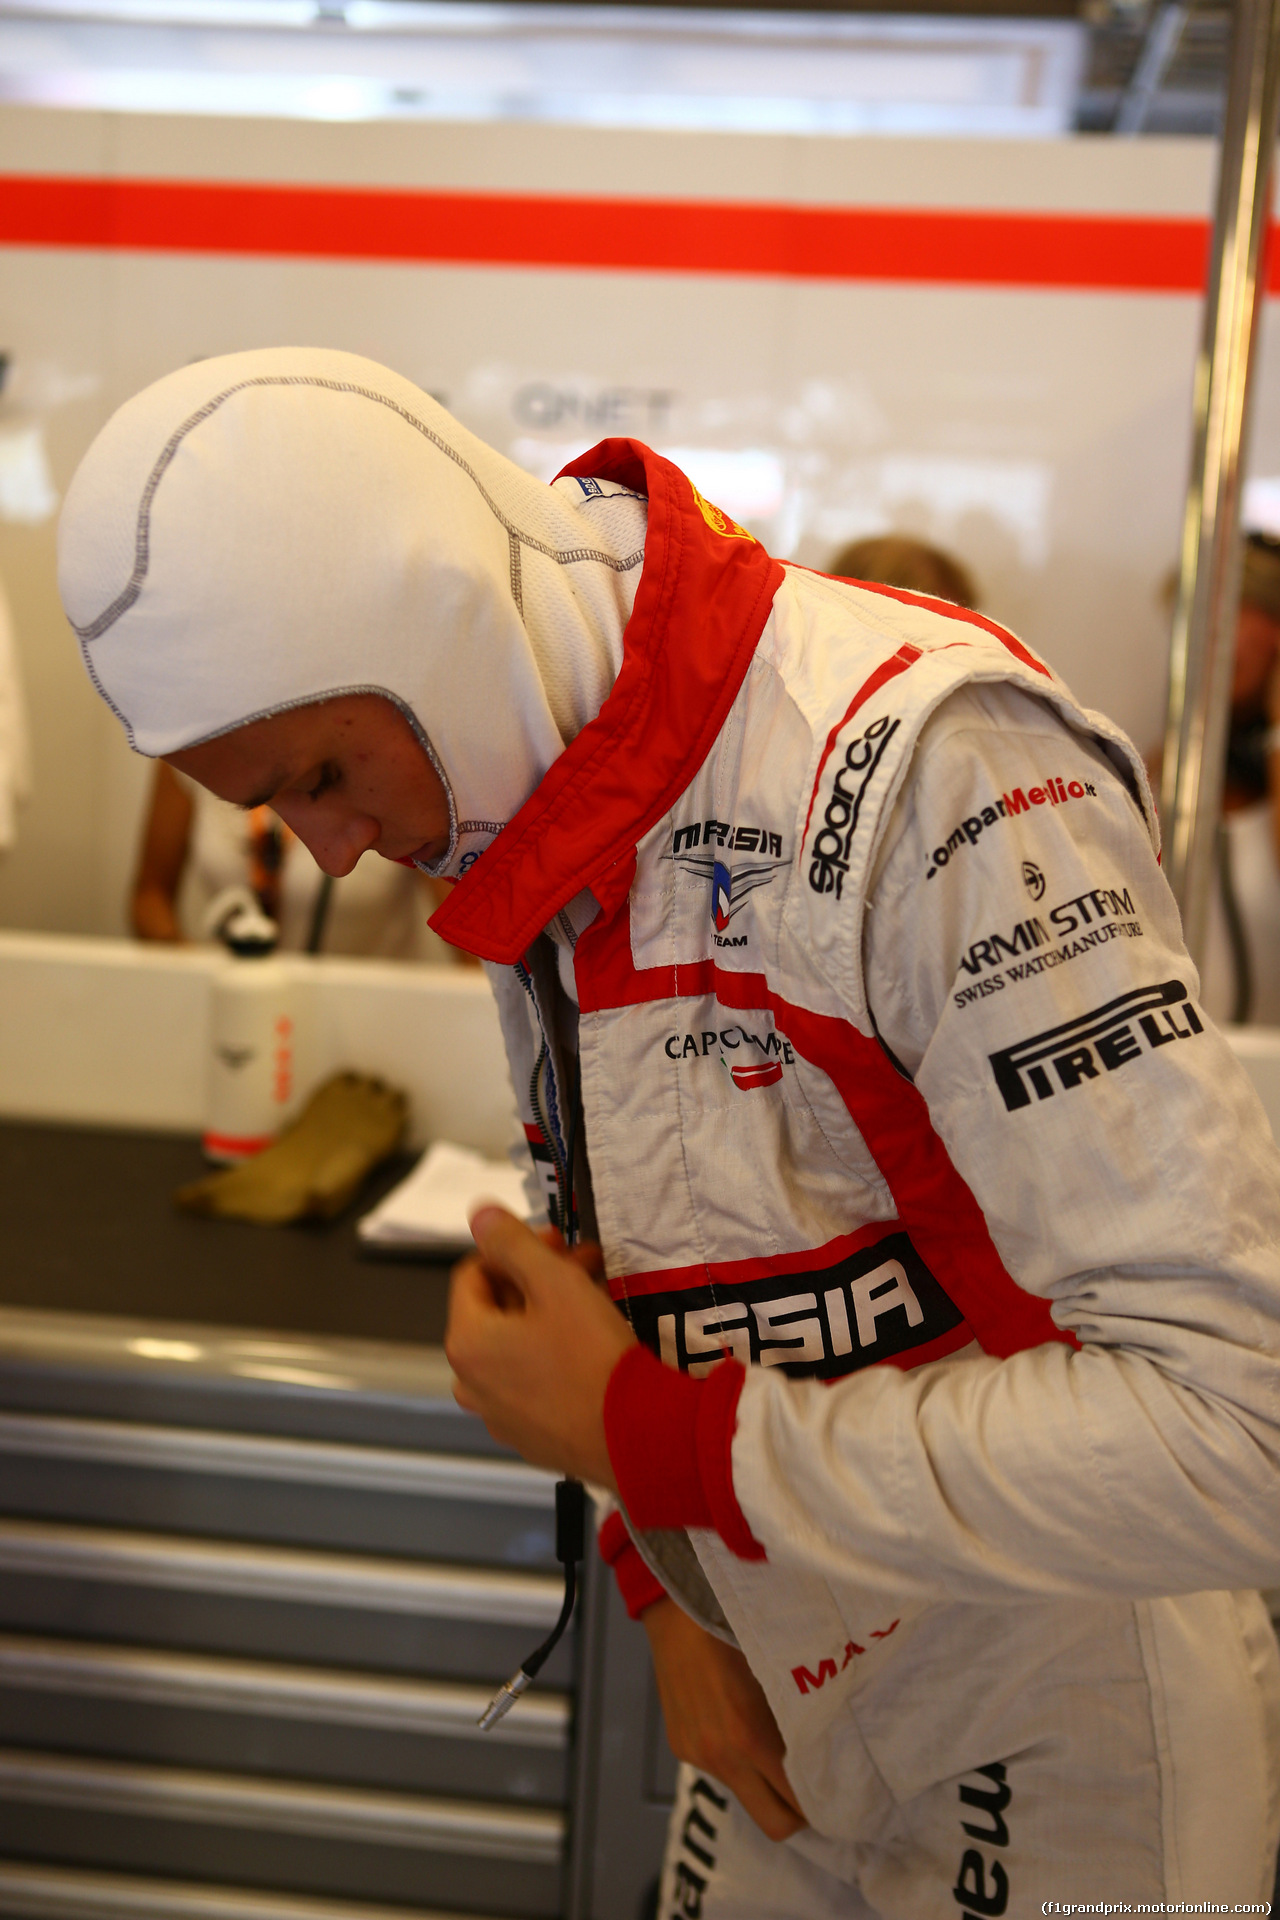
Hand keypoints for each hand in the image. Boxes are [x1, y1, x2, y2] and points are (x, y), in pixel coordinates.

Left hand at [446, 1207, 635, 1482]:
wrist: (635, 1436)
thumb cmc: (592, 1356)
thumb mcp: (554, 1282)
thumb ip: (510, 1241)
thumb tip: (478, 1214)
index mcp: (466, 1343)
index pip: (473, 1273)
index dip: (514, 1247)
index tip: (557, 1239)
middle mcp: (471, 1384)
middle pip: (495, 1310)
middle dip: (538, 1278)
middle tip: (584, 1264)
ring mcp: (500, 1416)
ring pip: (515, 1346)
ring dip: (549, 1314)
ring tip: (594, 1300)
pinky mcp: (531, 1437)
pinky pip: (533, 1382)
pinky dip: (554, 1356)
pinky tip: (592, 1347)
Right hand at [644, 1597, 806, 1841]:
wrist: (675, 1613)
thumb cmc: (730, 1631)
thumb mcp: (772, 1676)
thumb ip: (790, 1719)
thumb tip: (819, 1750)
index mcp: (749, 1736)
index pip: (794, 1800)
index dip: (819, 1804)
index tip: (837, 1795)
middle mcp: (722, 1757)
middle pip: (773, 1824)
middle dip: (797, 1816)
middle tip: (813, 1794)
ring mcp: (697, 1756)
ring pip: (745, 1796)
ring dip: (764, 1786)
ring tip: (775, 1751)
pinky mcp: (681, 1748)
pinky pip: (721, 1772)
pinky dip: (737, 1764)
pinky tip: (738, 1728)